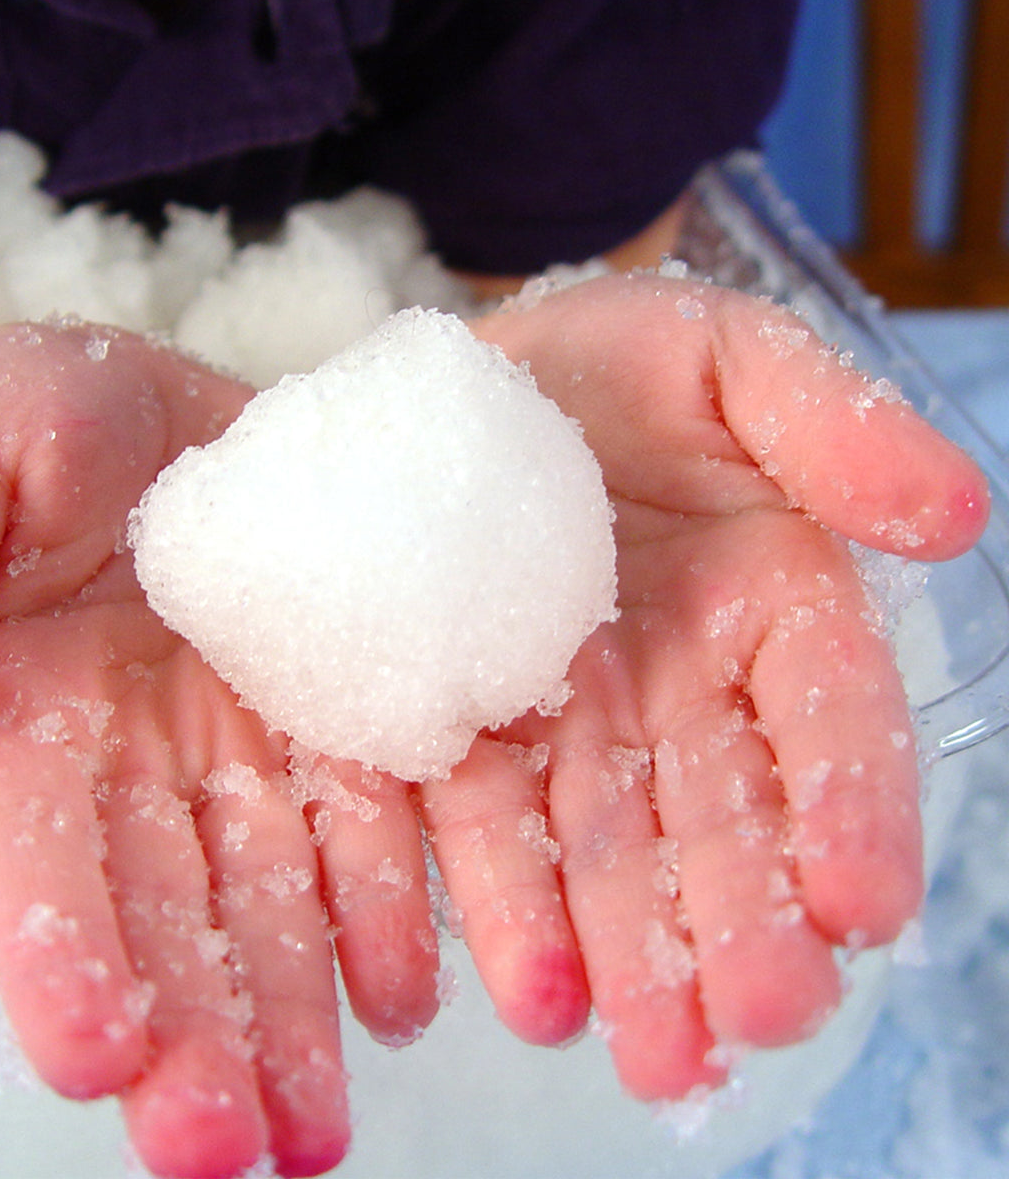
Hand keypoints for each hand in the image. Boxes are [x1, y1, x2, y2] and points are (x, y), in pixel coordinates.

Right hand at [0, 321, 439, 1178]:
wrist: (202, 413)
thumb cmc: (60, 415)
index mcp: (24, 716)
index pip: (28, 855)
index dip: (52, 953)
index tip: (94, 1057)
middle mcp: (137, 764)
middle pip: (160, 914)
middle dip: (190, 1034)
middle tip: (227, 1152)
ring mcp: (247, 755)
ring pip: (267, 902)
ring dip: (291, 1017)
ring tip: (314, 1128)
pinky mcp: (343, 726)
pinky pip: (368, 828)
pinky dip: (384, 913)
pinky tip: (406, 990)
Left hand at [412, 273, 987, 1098]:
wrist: (457, 390)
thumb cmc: (606, 363)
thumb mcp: (724, 356)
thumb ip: (830, 424)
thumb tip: (954, 515)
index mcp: (767, 601)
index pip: (828, 716)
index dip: (851, 807)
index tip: (860, 904)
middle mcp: (677, 684)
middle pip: (720, 814)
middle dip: (741, 919)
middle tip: (759, 1022)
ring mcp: (568, 721)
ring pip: (608, 847)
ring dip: (633, 951)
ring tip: (652, 1055)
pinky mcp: (462, 730)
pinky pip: (483, 821)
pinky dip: (506, 903)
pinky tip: (532, 986)